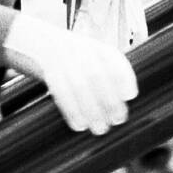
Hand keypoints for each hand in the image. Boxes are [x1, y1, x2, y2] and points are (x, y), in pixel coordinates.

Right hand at [2, 13, 137, 134]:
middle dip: (108, 100)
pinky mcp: (49, 72)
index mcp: (96, 47)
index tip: (130, 96)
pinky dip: (71, 110)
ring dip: (91, 110)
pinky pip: (60, 92)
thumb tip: (127, 97)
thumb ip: (112, 74)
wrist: (42, 44)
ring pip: (78, 85)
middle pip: (95, 74)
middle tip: (118, 119)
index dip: (123, 77)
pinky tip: (80, 124)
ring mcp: (63, 59)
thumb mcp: (95, 57)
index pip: (113, 59)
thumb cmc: (76, 59)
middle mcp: (81, 50)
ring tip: (100, 128)